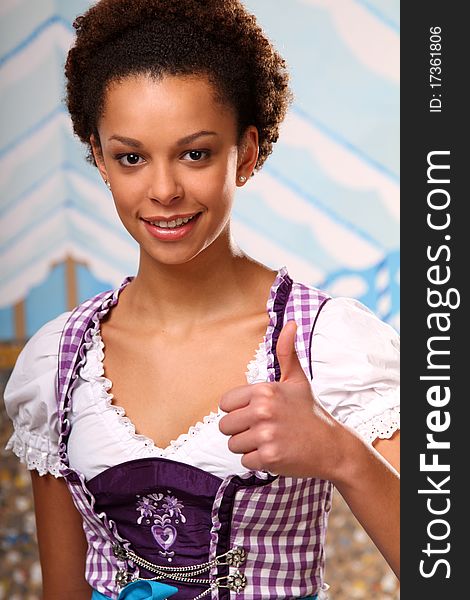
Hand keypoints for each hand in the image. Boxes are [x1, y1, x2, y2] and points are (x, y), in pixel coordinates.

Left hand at [219, 320, 347, 478]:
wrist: (332, 445)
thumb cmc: (309, 412)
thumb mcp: (297, 379)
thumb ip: (286, 352)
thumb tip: (290, 323)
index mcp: (264, 390)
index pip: (225, 404)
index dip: (239, 410)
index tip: (257, 413)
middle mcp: (262, 410)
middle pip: (225, 426)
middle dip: (241, 430)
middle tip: (265, 429)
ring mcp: (265, 435)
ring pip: (234, 444)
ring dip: (249, 446)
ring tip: (271, 440)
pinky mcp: (269, 457)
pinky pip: (246, 461)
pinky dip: (258, 462)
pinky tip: (276, 453)